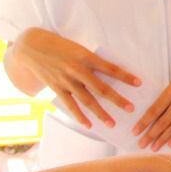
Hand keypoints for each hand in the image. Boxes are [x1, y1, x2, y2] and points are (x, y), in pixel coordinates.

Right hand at [9, 28, 139, 128]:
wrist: (31, 47)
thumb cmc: (60, 46)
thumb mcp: (79, 48)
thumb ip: (92, 61)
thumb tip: (111, 73)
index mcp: (85, 56)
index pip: (110, 68)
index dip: (125, 76)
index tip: (139, 83)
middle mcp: (77, 70)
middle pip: (101, 88)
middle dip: (117, 100)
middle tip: (131, 109)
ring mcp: (66, 81)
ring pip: (87, 100)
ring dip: (100, 113)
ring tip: (112, 124)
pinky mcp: (56, 88)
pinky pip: (70, 105)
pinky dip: (79, 116)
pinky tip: (89, 125)